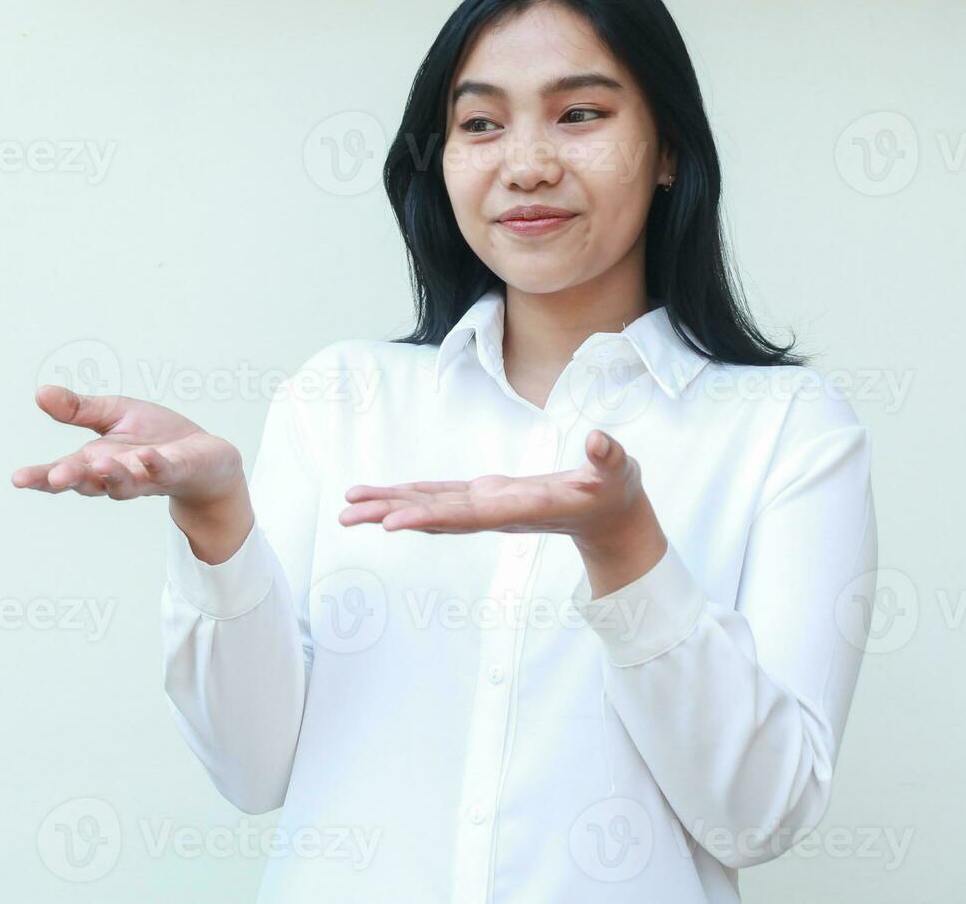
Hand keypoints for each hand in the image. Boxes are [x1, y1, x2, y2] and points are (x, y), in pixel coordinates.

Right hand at [11, 386, 243, 506]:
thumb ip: (79, 409)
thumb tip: (40, 393)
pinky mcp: (177, 472)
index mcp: (97, 461)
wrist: (205, 457)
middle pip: (89, 482)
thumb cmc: (156, 437)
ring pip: (125, 484)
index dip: (41, 477)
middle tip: (54, 477)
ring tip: (101, 462)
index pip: (64, 471)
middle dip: (71, 480)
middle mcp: (118, 475)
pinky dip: (155, 465)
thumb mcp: (113, 414)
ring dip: (112, 475)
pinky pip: (164, 472)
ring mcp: (148, 477)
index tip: (18, 479)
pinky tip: (148, 456)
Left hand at [339, 428, 665, 594]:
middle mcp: (495, 511)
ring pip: (431, 507)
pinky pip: (441, 499)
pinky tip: (384, 500)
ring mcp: (488, 506)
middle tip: (346, 515)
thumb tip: (599, 441)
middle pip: (435, 514)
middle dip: (390, 514)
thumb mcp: (619, 471)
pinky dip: (411, 498)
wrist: (612, 518)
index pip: (469, 515)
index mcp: (521, 506)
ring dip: (390, 506)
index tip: (392, 525)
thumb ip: (610, 458)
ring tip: (349, 505)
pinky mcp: (486, 498)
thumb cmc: (615, 492)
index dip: (429, 518)